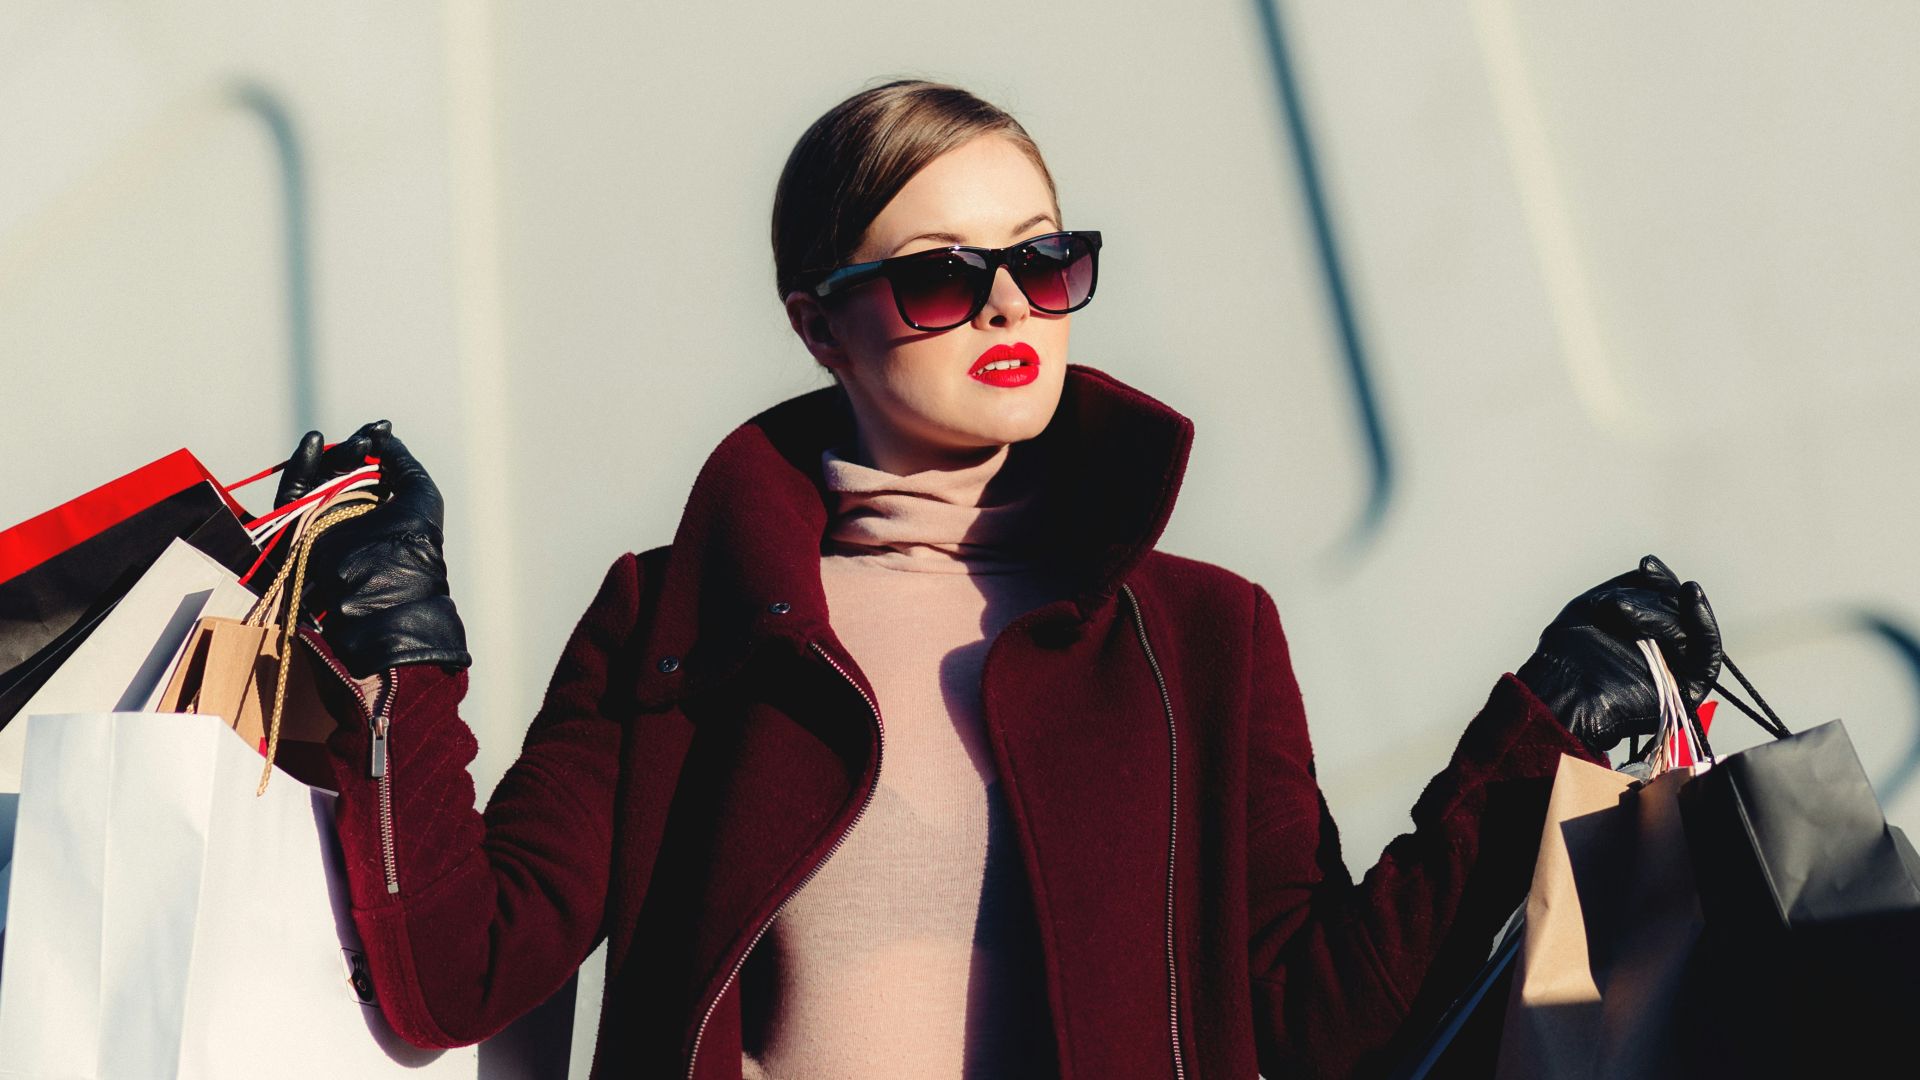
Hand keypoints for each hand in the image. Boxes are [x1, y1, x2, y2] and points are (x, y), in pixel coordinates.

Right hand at [275, 421, 470, 676]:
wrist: (385, 590)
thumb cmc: (413, 543)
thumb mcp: (419, 494)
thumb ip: (402, 461)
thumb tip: (384, 437)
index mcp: (381, 509)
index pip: (368, 469)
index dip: (372, 445)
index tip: (380, 428)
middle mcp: (350, 515)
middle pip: (341, 469)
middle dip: (354, 449)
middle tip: (367, 440)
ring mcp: (322, 523)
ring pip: (318, 478)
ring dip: (333, 455)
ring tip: (354, 445)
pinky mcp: (297, 531)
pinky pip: (291, 495)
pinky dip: (300, 468)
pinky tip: (313, 442)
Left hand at [1515, 554, 1721, 755]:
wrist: (1561, 695)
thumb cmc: (1568, 655)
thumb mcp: (1593, 608)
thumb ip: (1627, 588)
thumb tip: (1651, 568)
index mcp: (1644, 634)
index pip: (1666, 602)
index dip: (1660, 581)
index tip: (1647, 565)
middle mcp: (1664, 651)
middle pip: (1680, 613)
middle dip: (1656, 598)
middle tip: (1625, 599)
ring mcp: (1679, 670)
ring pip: (1690, 630)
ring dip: (1665, 612)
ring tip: (1625, 612)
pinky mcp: (1690, 690)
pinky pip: (1708, 656)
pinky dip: (1704, 626)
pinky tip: (1691, 599)